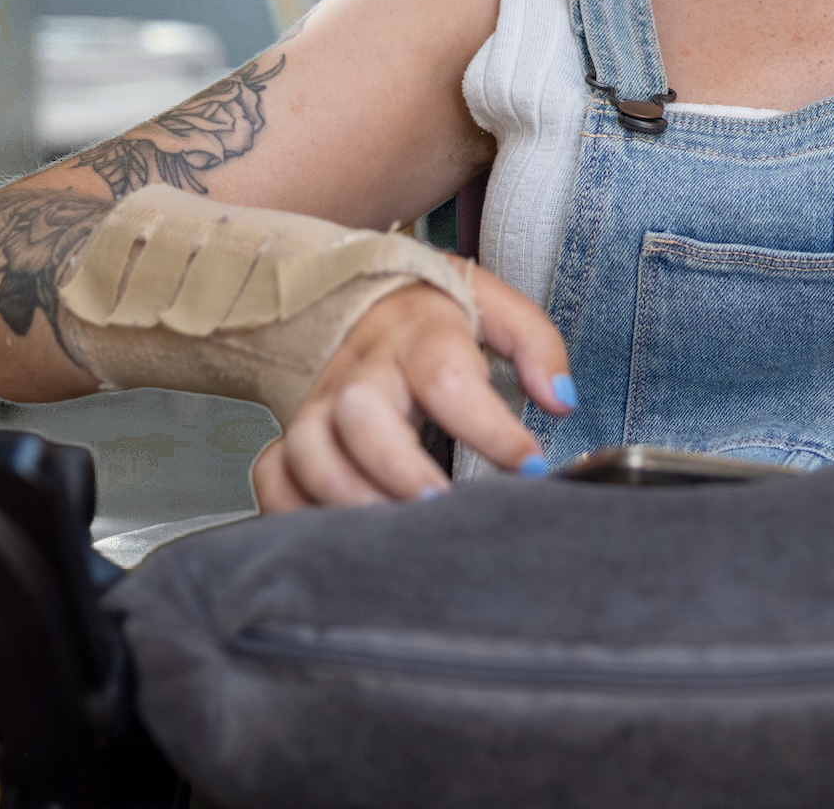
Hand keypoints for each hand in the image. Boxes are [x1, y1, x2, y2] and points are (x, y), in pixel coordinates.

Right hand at [250, 263, 575, 509]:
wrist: (357, 295)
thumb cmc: (435, 315)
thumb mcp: (494, 308)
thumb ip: (535, 345)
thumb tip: (560, 399)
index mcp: (418, 333)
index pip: (446, 375)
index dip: (488, 425)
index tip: (531, 466)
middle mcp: (362, 369)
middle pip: (360, 413)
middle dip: (398, 469)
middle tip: (442, 507)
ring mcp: (318, 403)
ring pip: (307, 449)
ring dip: (347, 498)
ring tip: (395, 538)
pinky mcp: (291, 434)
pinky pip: (273, 476)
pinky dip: (294, 511)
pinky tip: (339, 537)